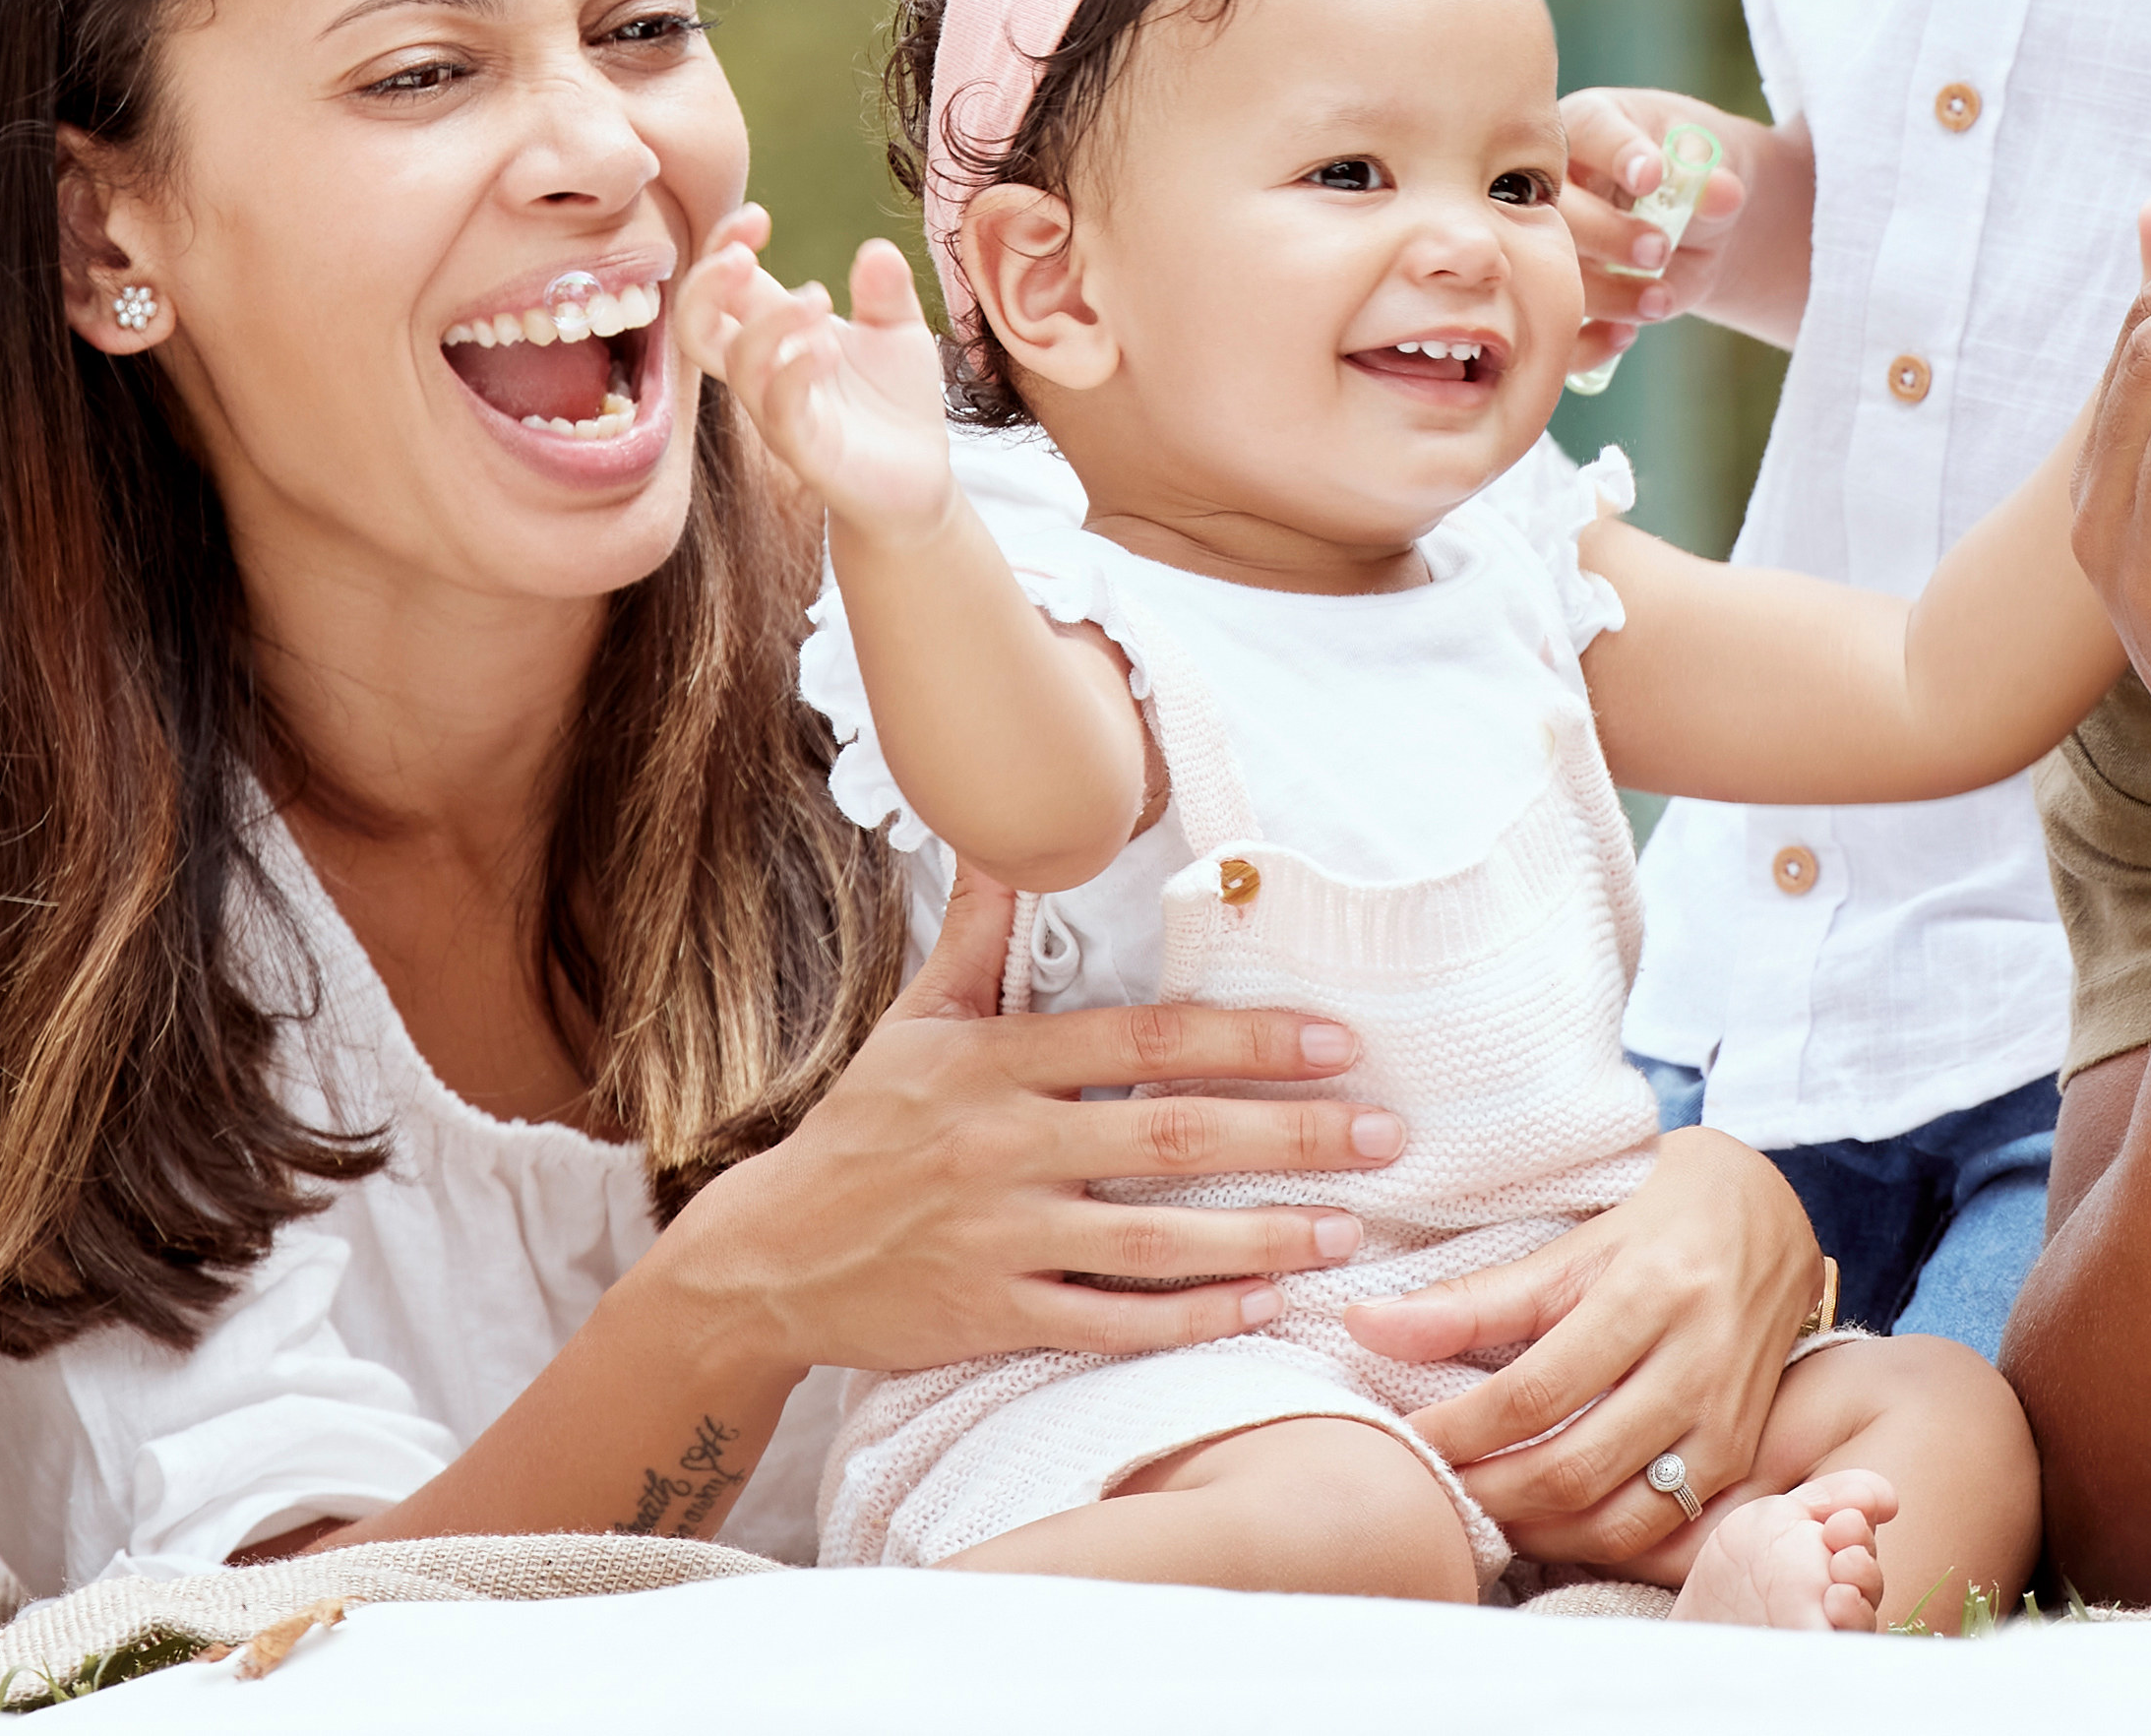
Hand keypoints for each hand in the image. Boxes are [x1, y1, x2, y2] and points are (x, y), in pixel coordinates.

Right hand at [668, 863, 1408, 1374]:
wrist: (766, 1259)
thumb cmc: (863, 1127)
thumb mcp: (917, 1018)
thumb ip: (981, 930)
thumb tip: (1016, 830)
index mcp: (996, 1064)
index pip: (1145, 1041)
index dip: (1246, 1040)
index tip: (1337, 1040)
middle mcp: (1005, 1147)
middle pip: (1170, 1138)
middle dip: (1289, 1134)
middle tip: (1384, 1134)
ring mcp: (1000, 1239)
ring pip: (1155, 1240)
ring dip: (1262, 1236)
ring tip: (1348, 1229)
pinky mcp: (993, 1317)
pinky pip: (1111, 1320)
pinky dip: (1191, 1318)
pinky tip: (1264, 1307)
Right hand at [673, 209, 956, 549]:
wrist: (919, 480)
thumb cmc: (895, 404)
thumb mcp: (899, 333)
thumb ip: (885, 293)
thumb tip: (876, 249)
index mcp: (778, 335)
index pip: (724, 287)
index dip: (723, 246)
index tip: (758, 218)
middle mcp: (765, 372)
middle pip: (696, 327)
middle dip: (704, 285)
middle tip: (743, 256)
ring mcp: (778, 412)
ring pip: (737, 365)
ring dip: (770, 324)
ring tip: (820, 299)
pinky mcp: (804, 449)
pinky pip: (778, 410)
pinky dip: (794, 371)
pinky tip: (828, 349)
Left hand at [1358, 1125, 1822, 1567]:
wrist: (1775, 1211)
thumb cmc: (1662, 1208)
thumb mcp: (1576, 1235)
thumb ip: (1478, 1296)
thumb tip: (1365, 1328)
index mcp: (1651, 1290)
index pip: (1535, 1392)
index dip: (1458, 1429)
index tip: (1402, 1438)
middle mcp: (1699, 1360)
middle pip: (1573, 1466)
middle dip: (1487, 1490)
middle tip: (1430, 1485)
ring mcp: (1729, 1417)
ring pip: (1618, 1516)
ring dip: (1536, 1530)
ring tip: (1480, 1506)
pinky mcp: (1744, 1453)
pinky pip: (1662, 1530)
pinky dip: (1594, 1538)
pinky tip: (1548, 1521)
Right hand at [1557, 89, 1759, 372]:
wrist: (1697, 222)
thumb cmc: (1694, 172)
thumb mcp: (1711, 164)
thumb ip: (1712, 177)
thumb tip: (1722, 192)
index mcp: (1591, 124)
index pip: (1592, 128)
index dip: (1616, 152)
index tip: (1651, 176)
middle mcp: (1554, 179)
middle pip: (1556, 206)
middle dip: (1607, 233)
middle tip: (1659, 248)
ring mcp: (1548, 241)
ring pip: (1553, 271)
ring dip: (1607, 292)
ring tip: (1659, 298)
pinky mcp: (1557, 294)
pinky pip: (1553, 326)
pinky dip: (1586, 342)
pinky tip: (1625, 335)